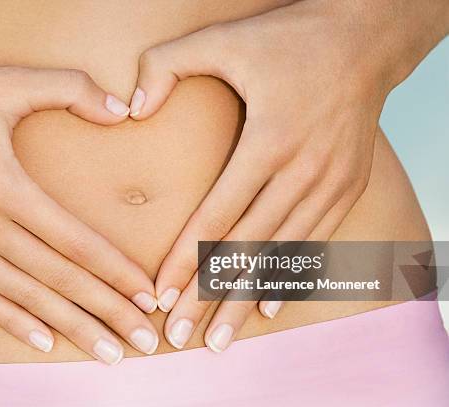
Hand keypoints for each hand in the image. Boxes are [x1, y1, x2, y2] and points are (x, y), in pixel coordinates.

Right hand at [0, 41, 157, 363]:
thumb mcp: (2, 81)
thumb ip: (68, 89)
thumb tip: (120, 109)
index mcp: (6, 186)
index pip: (77, 241)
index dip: (117, 272)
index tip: (148, 296)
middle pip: (59, 279)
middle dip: (108, 312)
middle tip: (143, 341)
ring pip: (24, 297)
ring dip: (71, 327)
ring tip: (107, 352)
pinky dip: (12, 322)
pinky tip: (44, 341)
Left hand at [127, 0, 447, 351]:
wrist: (366, 38)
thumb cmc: (290, 38)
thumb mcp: (224, 39)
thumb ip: (166, 66)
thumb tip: (131, 110)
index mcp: (271, 139)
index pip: (218, 215)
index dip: (185, 259)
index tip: (160, 295)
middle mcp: (304, 171)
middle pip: (247, 248)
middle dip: (210, 296)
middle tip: (180, 336)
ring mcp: (331, 183)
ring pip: (281, 256)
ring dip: (246, 299)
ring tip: (219, 338)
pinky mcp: (348, 187)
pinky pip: (314, 244)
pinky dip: (288, 277)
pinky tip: (267, 306)